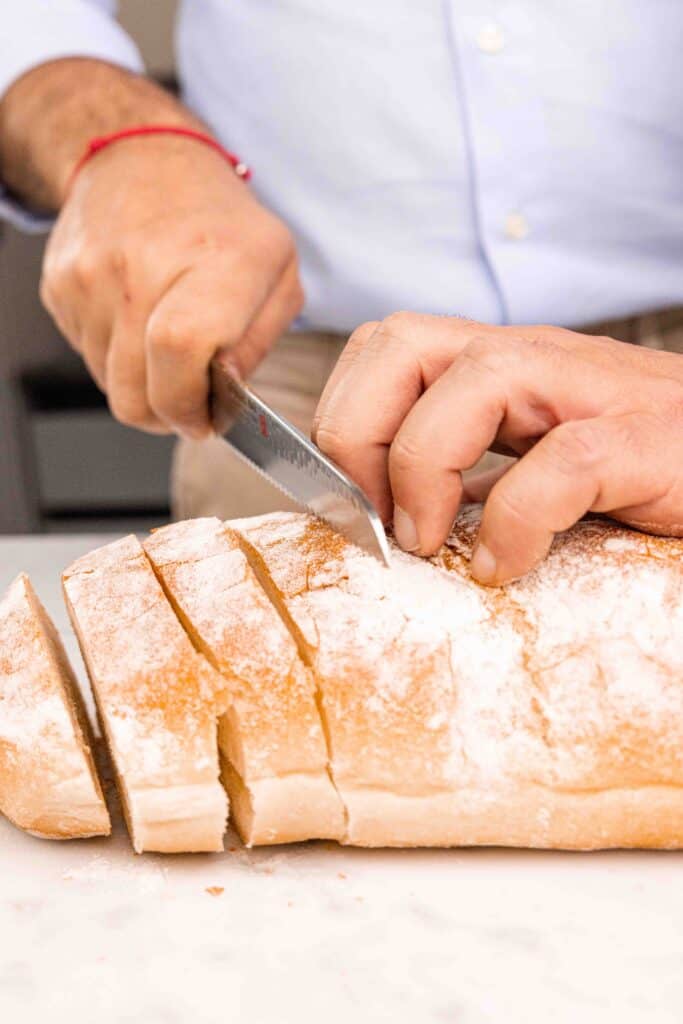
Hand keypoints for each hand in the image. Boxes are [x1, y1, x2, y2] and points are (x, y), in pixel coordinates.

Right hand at [41, 135, 302, 437]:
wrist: (143, 159)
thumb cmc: (222, 224)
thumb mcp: (278, 272)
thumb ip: (259, 343)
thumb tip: (225, 397)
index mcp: (216, 260)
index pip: (181, 352)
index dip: (191, 404)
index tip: (206, 417)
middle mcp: (144, 266)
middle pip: (138, 392)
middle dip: (168, 415)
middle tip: (192, 400)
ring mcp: (91, 276)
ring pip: (111, 385)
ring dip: (144, 388)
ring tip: (169, 351)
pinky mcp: (60, 286)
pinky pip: (87, 357)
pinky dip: (118, 358)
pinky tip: (140, 322)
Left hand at [312, 313, 682, 583]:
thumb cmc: (644, 472)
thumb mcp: (536, 461)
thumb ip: (474, 470)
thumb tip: (391, 516)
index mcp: (502, 367)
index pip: (385, 347)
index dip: (341, 417)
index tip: (346, 500)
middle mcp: (538, 362)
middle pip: (402, 340)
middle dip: (357, 432)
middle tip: (374, 516)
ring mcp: (595, 392)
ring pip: (475, 379)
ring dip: (421, 469)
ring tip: (428, 542)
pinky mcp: (648, 440)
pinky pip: (565, 462)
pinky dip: (515, 523)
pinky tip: (505, 566)